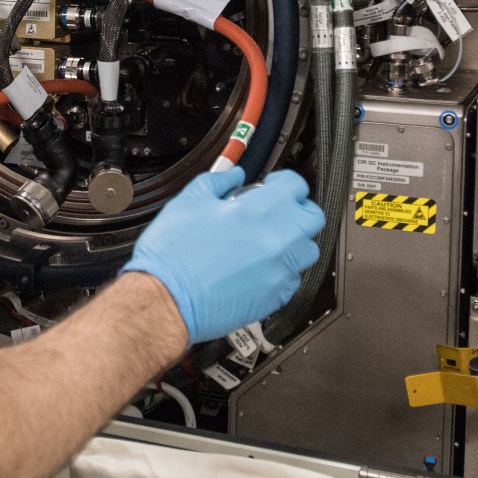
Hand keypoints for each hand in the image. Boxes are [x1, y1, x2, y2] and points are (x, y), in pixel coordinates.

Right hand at [119, 168, 323, 343]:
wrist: (165, 301)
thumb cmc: (173, 256)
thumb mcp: (189, 202)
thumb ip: (218, 182)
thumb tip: (232, 176)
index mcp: (260, 210)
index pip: (296, 186)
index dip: (283, 182)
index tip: (273, 186)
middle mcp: (278, 241)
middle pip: (312, 218)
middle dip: (297, 210)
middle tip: (276, 211)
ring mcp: (279, 272)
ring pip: (307, 251)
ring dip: (294, 242)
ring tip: (268, 240)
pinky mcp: (275, 298)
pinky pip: (293, 279)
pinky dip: (282, 271)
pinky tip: (258, 267)